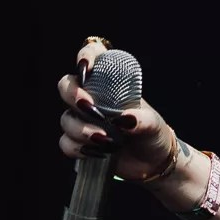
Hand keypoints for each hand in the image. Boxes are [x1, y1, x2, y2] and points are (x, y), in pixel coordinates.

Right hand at [55, 39, 177, 181]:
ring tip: (106, 140)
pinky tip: (98, 152)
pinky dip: (79, 148)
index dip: (86, 56)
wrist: (152, 163)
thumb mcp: (153, 124)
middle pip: (66, 85)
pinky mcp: (80, 142)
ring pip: (66, 118)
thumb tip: (124, 120)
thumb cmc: (153, 134)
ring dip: (81, 129)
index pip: (94, 57)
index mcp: (111, 84)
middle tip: (89, 107)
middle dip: (72, 94)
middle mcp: (93, 98)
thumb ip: (141, 120)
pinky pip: (66, 142)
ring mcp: (84, 120)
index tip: (87, 68)